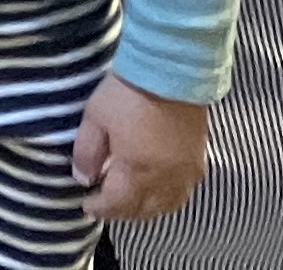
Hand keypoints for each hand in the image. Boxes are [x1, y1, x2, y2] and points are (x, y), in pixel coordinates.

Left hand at [74, 78, 210, 219]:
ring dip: (147, 208)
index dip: (100, 208)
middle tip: (106, 205)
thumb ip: (87, 152)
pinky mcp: (198, 159)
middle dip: (123, 212)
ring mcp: (186, 171)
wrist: (171, 70)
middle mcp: (165, 179)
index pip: (117, 204)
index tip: (87, 205)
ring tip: (130, 200)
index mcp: (138, 170)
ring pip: (167, 205)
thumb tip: (84, 178)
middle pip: (144, 210)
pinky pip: (183, 192)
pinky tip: (156, 188)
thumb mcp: (95, 118)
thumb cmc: (127, 92)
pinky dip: (167, 198)